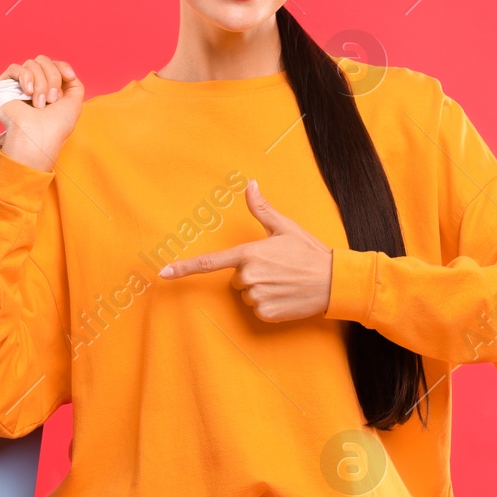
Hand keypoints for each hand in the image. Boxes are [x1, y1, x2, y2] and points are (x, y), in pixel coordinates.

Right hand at [0, 55, 84, 172]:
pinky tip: (27, 92)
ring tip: (39, 103)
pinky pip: (15, 68)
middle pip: (43, 61)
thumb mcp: (74, 102)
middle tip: (51, 100)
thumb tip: (67, 72)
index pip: (53, 64)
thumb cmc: (56, 126)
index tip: (70, 77)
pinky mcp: (4, 86)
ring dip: (40, 83)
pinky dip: (25, 77)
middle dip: (52, 78)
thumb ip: (74, 84)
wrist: (38, 137)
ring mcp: (18, 85)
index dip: (62, 67)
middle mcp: (33, 85)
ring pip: (31, 64)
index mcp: (47, 88)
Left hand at [157, 180, 333, 321]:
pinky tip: (286, 295)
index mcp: (249, 253)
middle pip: (236, 279)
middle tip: (277, 269)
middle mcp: (249, 276)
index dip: (184, 268)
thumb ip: (262, 209)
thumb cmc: (309, 252)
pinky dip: (270, 304)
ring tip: (284, 282)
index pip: (210, 262)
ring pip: (247, 294)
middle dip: (252, 274)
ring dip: (262, 289)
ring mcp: (257, 296)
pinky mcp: (266, 313)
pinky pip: (258, 309)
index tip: (163, 273)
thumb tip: (250, 184)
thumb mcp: (285, 227)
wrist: (334, 281)